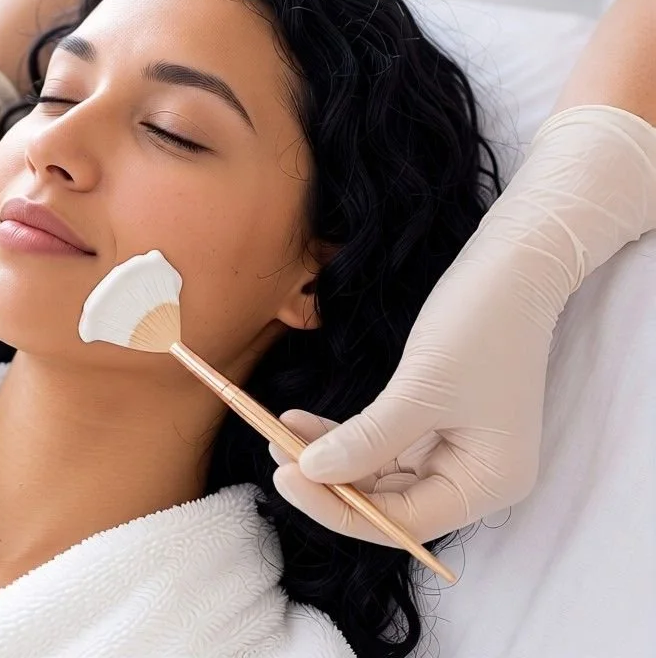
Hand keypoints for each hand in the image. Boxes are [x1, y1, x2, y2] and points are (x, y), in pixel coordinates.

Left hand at [270, 105, 655, 543]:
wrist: (515, 265)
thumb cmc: (480, 324)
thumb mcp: (420, 388)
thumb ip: (368, 440)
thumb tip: (312, 475)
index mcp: (489, 485)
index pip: (402, 522)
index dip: (337, 508)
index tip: (283, 478)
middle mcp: (477, 480)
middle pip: (389, 505)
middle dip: (330, 482)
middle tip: (273, 454)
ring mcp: (458, 454)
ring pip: (379, 476)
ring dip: (330, 458)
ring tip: (275, 433)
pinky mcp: (438, 427)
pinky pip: (383, 448)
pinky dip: (345, 437)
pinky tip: (298, 421)